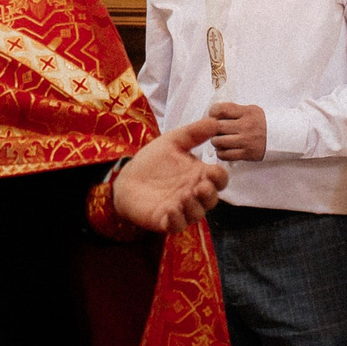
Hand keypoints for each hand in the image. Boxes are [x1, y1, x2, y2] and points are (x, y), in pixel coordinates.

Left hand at [112, 120, 229, 232]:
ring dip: (194, 206)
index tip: (211, 171)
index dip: (219, 177)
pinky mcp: (166, 220)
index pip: (219, 179)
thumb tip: (215, 120)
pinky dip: (176, 220)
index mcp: (199, 175)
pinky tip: (171, 210)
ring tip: (184, 195)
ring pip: (197, 214)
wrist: (127, 178)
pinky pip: (176, 225)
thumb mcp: (173, 141)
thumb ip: (194, 132)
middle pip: (212, 199)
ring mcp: (181, 208)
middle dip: (209, 194)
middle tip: (201, 186)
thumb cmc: (153, 161)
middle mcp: (193, 194)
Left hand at [206, 100, 267, 162]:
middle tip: (215, 130)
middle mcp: (246, 126)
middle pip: (217, 126)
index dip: (213, 112)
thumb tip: (214, 114)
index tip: (213, 116)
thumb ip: (235, 111)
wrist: (282, 136)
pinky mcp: (247, 154)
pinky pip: (225, 155)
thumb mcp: (252, 111)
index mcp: (247, 112)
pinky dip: (221, 153)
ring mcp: (246, 141)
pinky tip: (225, 150)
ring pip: (219, 142)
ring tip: (220, 141)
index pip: (221, 109)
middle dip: (212, 129)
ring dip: (216, 142)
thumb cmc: (263, 123)